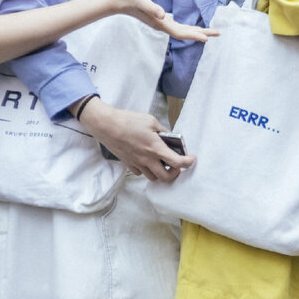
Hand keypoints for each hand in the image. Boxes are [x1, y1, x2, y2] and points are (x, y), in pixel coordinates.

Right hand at [79, 99, 194, 180]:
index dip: (188, 162)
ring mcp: (137, 163)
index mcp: (156, 148)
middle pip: (166, 177)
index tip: (191, 158)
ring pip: (153, 177)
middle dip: (175, 173)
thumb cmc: (129, 121)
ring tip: (162, 163)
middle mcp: (147, 159)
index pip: (177, 162)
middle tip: (176, 164)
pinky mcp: (128, 164)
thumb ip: (163, 131)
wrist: (107, 126)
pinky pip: (141, 173)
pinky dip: (147, 170)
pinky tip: (148, 161)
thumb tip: (170, 137)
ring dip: (161, 173)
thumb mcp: (151, 121)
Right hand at [100, 0, 217, 41]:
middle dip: (201, 34)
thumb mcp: (141, 0)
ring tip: (209, 33)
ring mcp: (160, 22)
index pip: (180, 32)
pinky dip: (186, 28)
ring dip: (195, 32)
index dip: (194, 35)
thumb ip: (151, 8)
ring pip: (181, 30)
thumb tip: (163, 15)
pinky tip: (190, 27)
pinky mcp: (159, 18)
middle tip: (218, 33)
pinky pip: (176, 26)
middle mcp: (161, 25)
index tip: (208, 38)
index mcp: (159, 22)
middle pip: (184, 33)